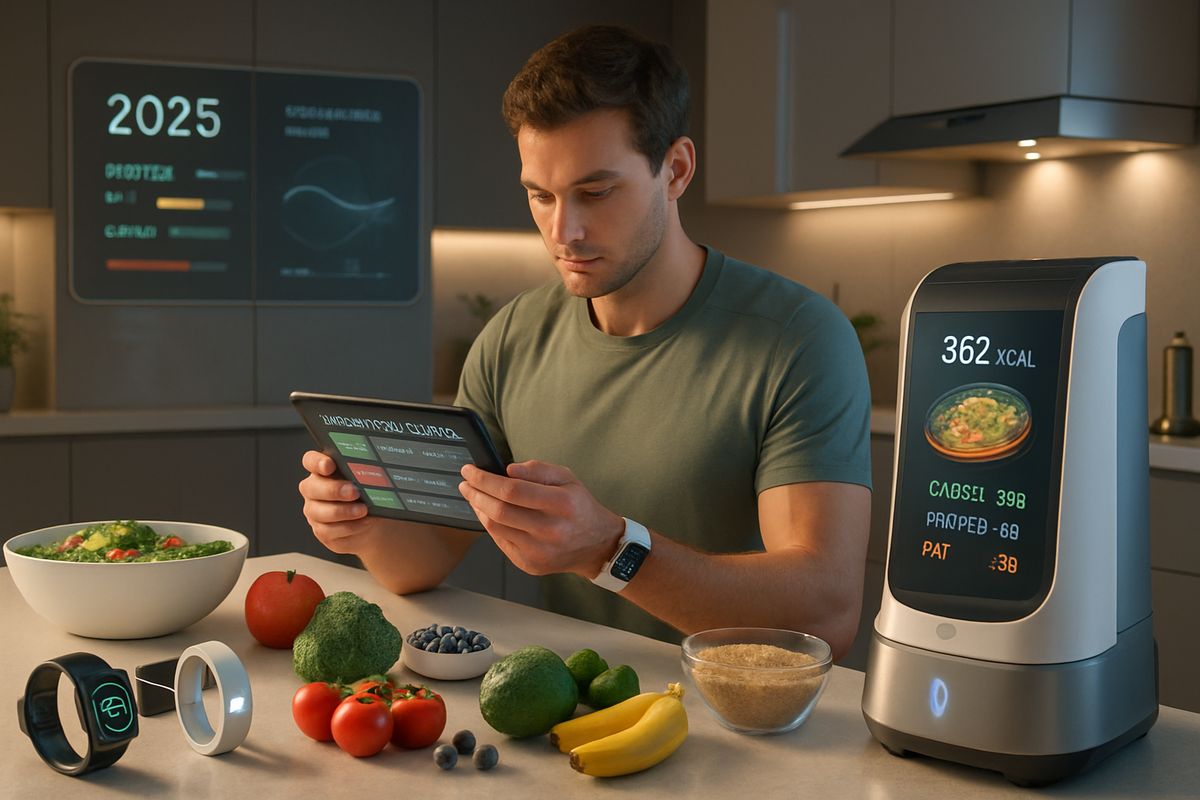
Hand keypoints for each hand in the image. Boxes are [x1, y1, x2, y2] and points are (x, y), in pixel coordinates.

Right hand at [299, 450, 378, 554]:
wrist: (374, 521)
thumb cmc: (368, 495)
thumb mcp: (369, 482)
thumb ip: (364, 474)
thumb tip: (371, 474)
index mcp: (322, 471)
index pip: (310, 461)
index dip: (317, 462)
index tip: (330, 465)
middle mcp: (313, 491)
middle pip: (311, 487)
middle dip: (334, 489)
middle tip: (354, 491)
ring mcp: (314, 512)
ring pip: (319, 512)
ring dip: (343, 511)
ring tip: (363, 510)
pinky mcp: (321, 532)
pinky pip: (329, 531)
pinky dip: (350, 527)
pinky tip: (365, 522)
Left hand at [458, 460, 625, 577]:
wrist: (596, 545)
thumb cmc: (579, 508)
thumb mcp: (567, 478)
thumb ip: (538, 470)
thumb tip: (509, 469)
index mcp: (561, 504)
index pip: (512, 491)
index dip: (485, 480)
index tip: (471, 470)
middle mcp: (550, 530)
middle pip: (499, 511)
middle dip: (475, 493)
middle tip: (466, 482)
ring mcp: (538, 551)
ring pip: (495, 527)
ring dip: (478, 509)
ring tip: (473, 495)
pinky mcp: (529, 564)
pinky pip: (500, 541)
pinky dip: (489, 525)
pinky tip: (487, 512)